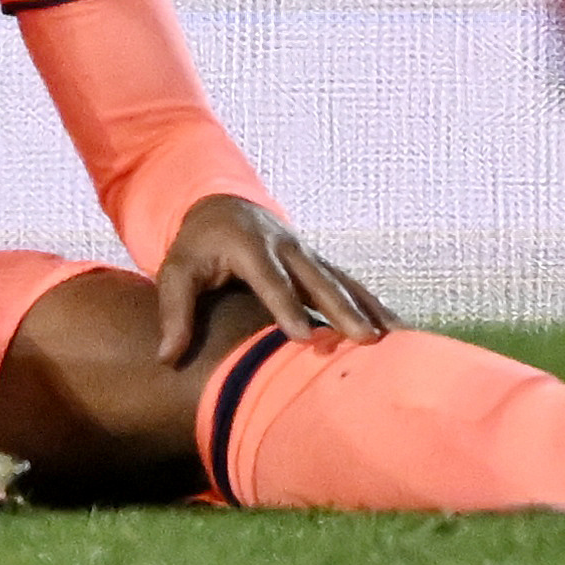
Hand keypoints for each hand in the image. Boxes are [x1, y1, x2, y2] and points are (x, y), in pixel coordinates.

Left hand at [154, 194, 393, 360]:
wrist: (223, 206)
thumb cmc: (197, 247)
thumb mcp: (175, 272)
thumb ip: (174, 312)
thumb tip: (167, 358)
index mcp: (250, 247)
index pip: (271, 280)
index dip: (287, 307)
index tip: (304, 337)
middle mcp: (287, 247)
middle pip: (318, 280)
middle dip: (343, 309)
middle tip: (366, 339)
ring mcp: (308, 253)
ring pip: (342, 280)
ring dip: (369, 307)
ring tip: (396, 338)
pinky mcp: (319, 264)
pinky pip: (350, 284)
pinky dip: (374, 305)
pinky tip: (397, 331)